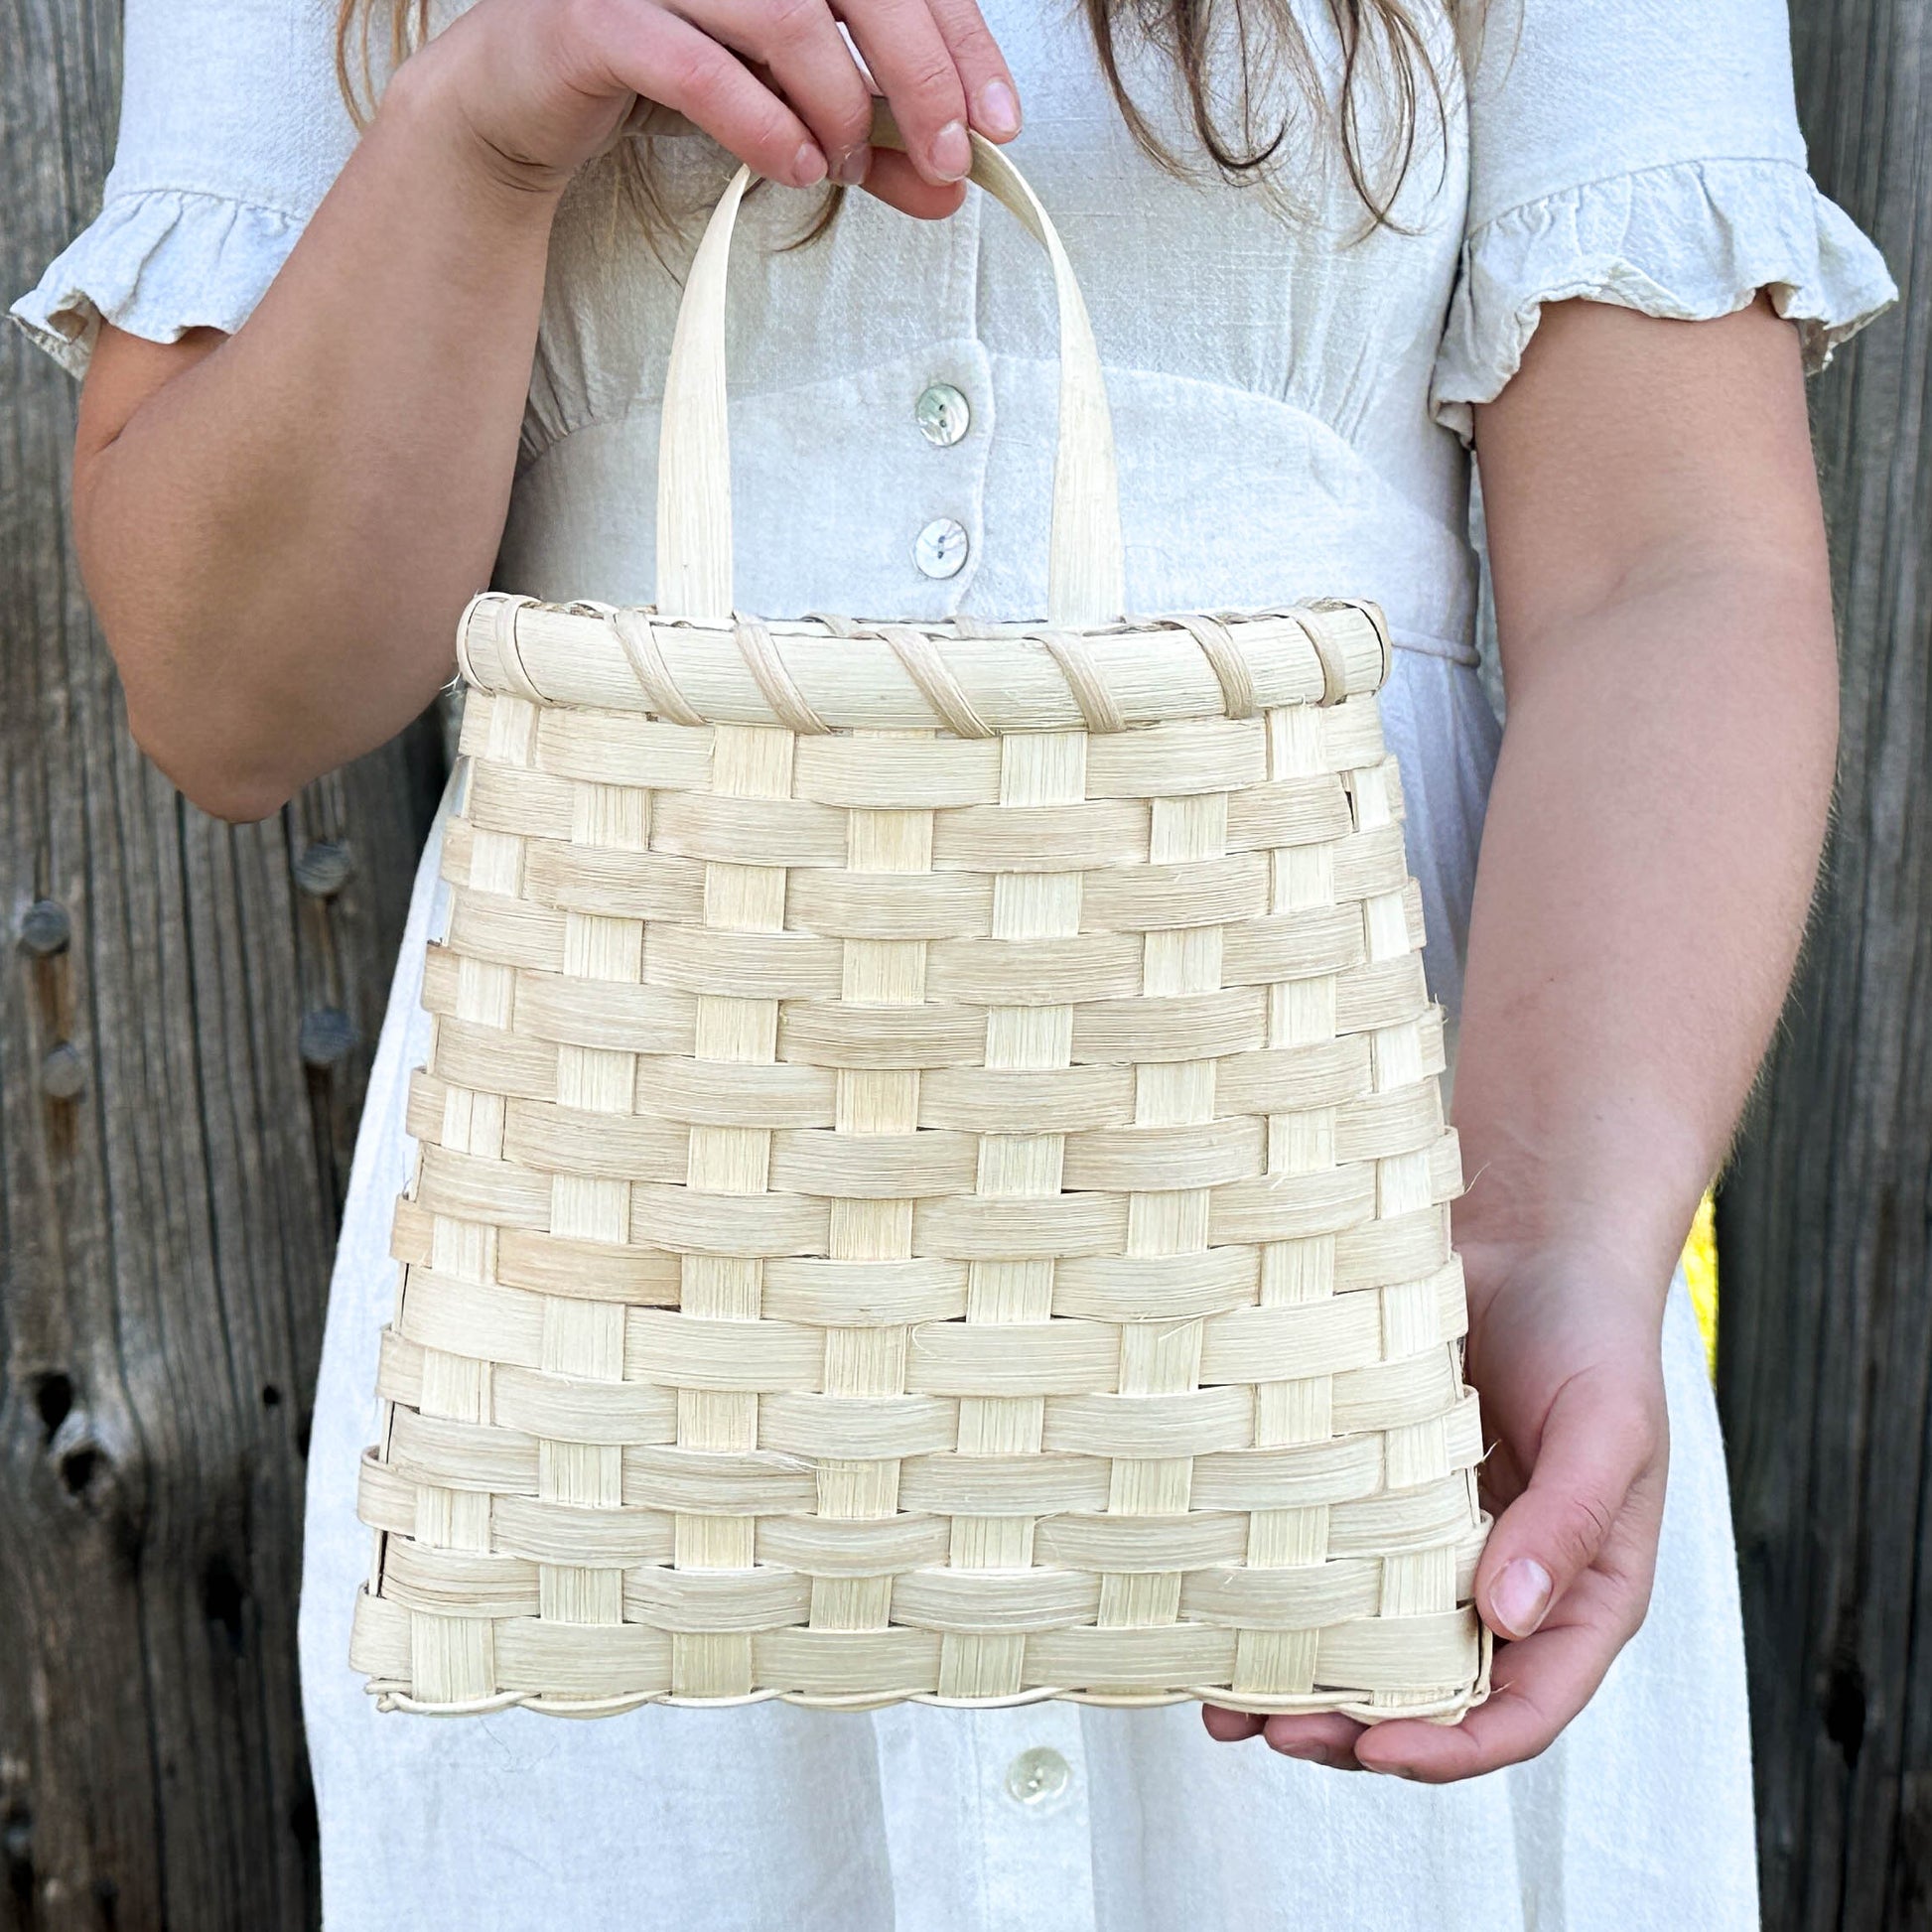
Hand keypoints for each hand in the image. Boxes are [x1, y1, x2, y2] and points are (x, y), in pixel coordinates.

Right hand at [397, 0, 1019, 216]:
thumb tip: (951, 187)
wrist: (519, 101)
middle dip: (921, 75)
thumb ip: (868, 143)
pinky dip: (764, 124)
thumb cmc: (657, 79)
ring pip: (788, 14)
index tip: (1000, 124)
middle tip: (951, 157)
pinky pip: (701, 68)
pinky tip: (795, 168)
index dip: (959, 41)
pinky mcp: (597, 18)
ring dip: (839, 105)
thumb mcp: (784, 110)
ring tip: (845, 165)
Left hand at [1202, 1249, 1670, 1778]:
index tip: (1377, 1751)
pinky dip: (1277, 1600)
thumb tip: (1507, 1620)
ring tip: (1229, 1709)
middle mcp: (1500, 1586)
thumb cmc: (1591, 1333)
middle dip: (1356, 1732)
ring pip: (1366, 1645)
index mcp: (1576, 1595)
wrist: (1529, 1235)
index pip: (1524, 1708)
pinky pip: (1325, 1562)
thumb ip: (1567, 1525)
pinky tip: (1218, 1615)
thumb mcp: (1607, 1430)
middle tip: (1280, 1733)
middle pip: (1430, 1697)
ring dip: (1302, 1686)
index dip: (1454, 1747)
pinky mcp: (1370, 1495)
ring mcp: (1429, 1543)